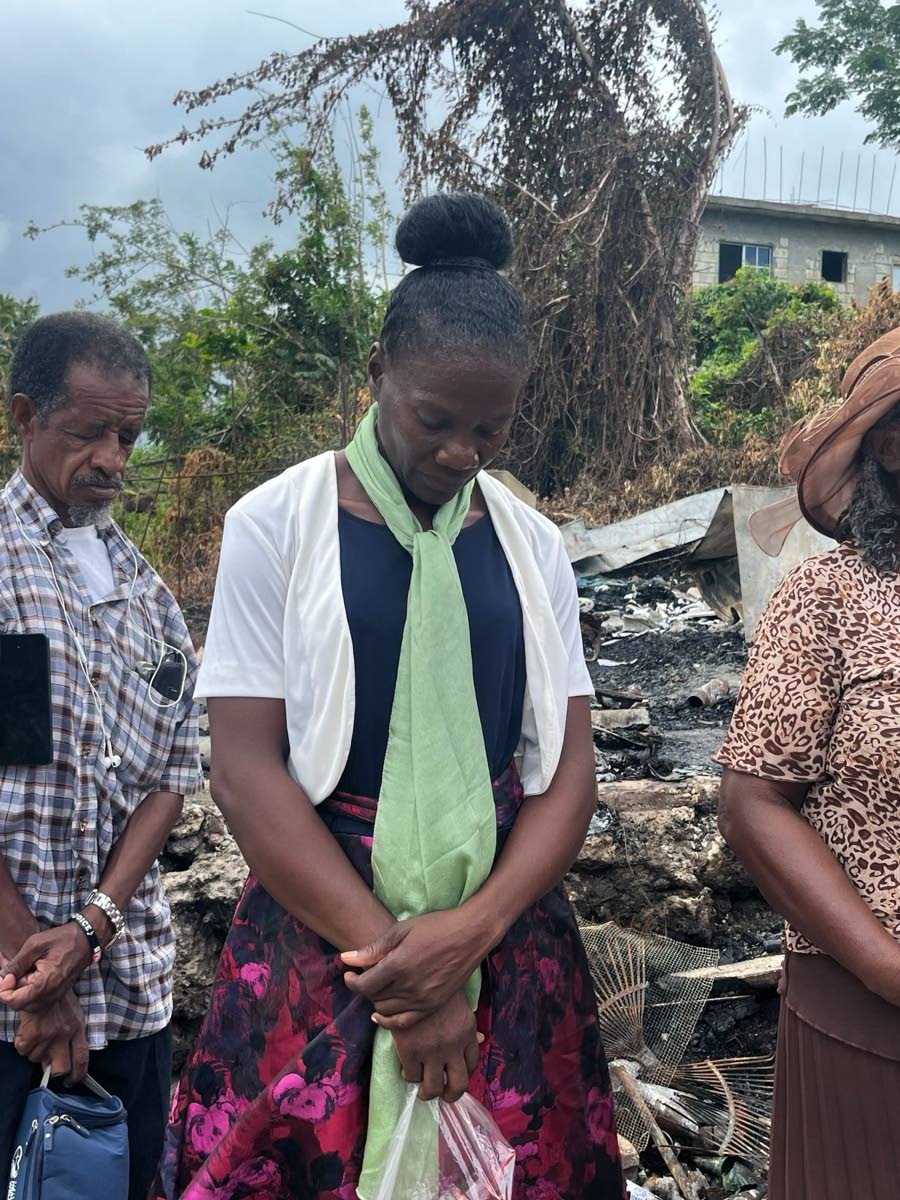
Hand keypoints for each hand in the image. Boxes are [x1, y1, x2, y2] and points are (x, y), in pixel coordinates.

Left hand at [0, 923, 92, 1012]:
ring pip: (27, 1004)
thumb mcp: (35, 944)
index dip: (3, 990)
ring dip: (19, 991)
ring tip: (22, 971)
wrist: (87, 939)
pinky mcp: (57, 994)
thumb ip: (16, 963)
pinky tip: (30, 975)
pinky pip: (36, 1000)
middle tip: (11, 972)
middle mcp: (51, 994)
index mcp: (46, 982)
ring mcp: (55, 996)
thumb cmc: (62, 939)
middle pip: (19, 1004)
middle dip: (10, 990)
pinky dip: (28, 991)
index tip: (6, 975)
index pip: (15, 1001)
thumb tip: (1, 977)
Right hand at [15, 992, 88, 1084]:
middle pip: (60, 1068)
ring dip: (35, 1051)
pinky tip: (26, 1031)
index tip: (70, 1081)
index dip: (77, 1075)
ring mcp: (48, 1034)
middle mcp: (65, 1034)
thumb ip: (72, 1037)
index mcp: (78, 1029)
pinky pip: (23, 1050)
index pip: (81, 1058)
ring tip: (37, 1035)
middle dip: (53, 1072)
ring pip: (37, 1059)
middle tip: (49, 1065)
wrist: (43, 984)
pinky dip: (22, 1044)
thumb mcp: (73, 1016)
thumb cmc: (58, 1001)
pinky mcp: (32, 1033)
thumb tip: (65, 1061)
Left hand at [342, 908, 497, 1024]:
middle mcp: (409, 987)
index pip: (364, 985)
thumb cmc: (436, 926)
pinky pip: (404, 1022)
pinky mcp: (433, 1006)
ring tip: (377, 987)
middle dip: (364, 987)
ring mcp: (422, 999)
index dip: (352, 981)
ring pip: (386, 1010)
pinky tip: (381, 1014)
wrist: (471, 935)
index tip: (349, 973)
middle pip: (374, 997)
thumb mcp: (402, 929)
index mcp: (399, 965)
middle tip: (365, 976)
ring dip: (376, 1000)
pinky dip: (389, 1020)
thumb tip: (346, 958)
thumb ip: (374, 948)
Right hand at [390, 991, 480, 1102]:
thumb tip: (482, 1039)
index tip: (454, 1073)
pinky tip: (407, 1068)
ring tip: (422, 1089)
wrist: (412, 976)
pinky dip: (409, 1076)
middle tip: (441, 1094)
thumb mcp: (460, 1004)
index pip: (472, 1064)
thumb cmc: (436, 988)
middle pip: (458, 1085)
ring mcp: (432, 1050)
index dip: (463, 1073)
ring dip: (427, 1092)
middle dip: (450, 1095)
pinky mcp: (410, 1050)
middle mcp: (453, 1046)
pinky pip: (412, 1076)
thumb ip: (470, 1025)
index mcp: (468, 1032)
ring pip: (433, 1088)